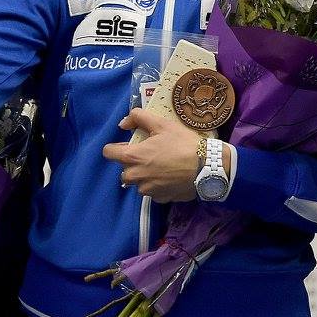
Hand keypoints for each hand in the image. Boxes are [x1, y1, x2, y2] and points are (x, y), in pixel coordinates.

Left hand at [103, 108, 228, 202]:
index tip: (126, 146)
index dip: (115, 148)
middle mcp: (136, 176)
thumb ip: (138, 118)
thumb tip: (123, 123)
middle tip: (148, 156)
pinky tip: (170, 178)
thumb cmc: (183, 143)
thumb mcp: (161, 124)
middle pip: (123, 171)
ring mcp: (148, 190)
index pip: (107, 153)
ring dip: (144, 177)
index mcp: (132, 157)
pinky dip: (157, 186)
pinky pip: (152, 193)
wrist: (209, 167)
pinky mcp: (160, 198)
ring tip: (161, 168)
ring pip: (137, 183)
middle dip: (132, 164)